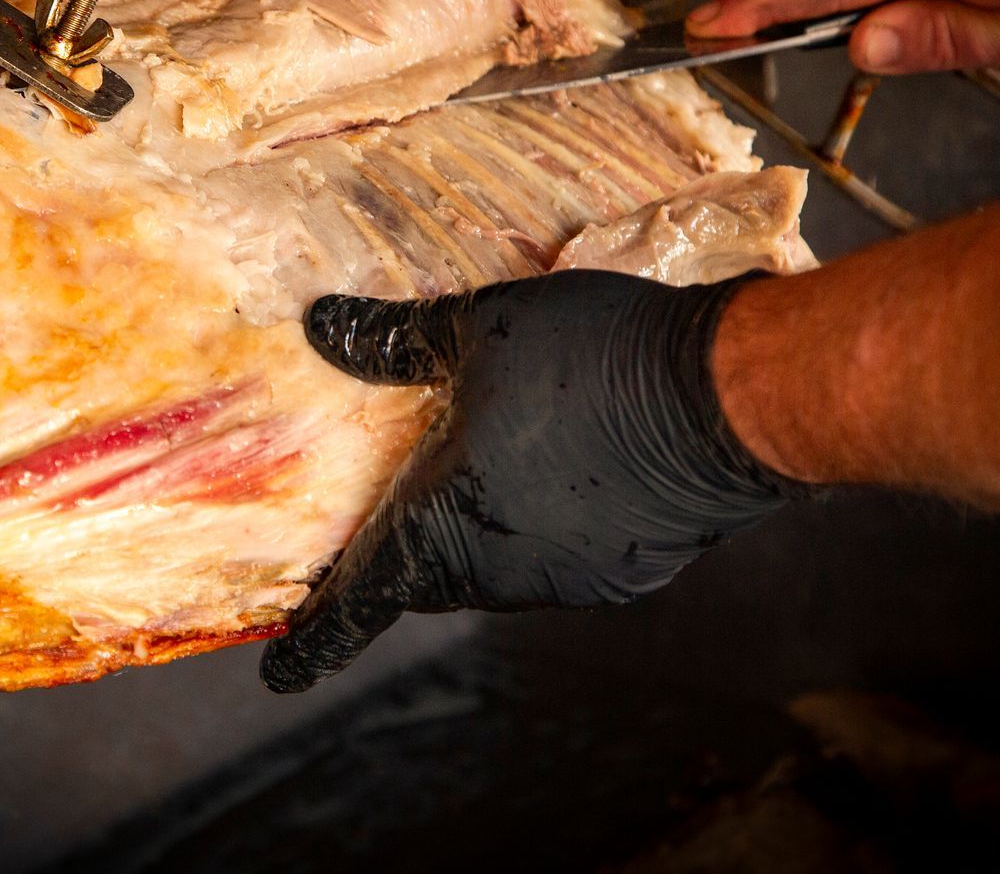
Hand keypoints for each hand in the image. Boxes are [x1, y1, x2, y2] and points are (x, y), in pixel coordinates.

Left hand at [259, 271, 800, 693]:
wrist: (719, 398)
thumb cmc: (586, 357)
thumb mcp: (480, 328)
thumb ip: (395, 340)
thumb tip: (322, 327)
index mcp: (440, 519)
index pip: (359, 597)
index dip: (315, 639)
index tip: (280, 673)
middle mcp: (494, 569)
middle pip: (426, 574)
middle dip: (406, 550)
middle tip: (400, 500)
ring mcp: (562, 582)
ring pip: (494, 568)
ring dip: (482, 530)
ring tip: (497, 461)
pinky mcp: (621, 578)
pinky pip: (559, 562)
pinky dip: (547, 528)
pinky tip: (572, 471)